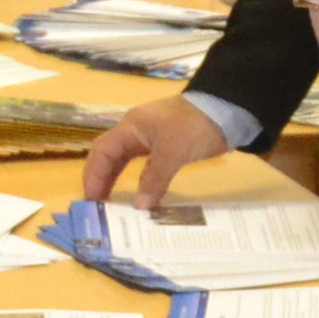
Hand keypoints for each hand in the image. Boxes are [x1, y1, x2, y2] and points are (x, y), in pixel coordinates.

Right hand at [79, 95, 232, 203]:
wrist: (227, 110)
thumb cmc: (194, 125)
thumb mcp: (172, 152)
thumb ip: (154, 179)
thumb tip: (140, 206)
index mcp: (131, 127)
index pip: (102, 152)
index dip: (93, 176)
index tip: (91, 201)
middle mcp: (136, 132)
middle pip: (109, 156)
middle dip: (100, 180)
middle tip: (97, 207)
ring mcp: (152, 139)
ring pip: (126, 162)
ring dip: (117, 182)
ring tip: (112, 206)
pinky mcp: (167, 148)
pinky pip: (145, 167)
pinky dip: (140, 182)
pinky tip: (141, 197)